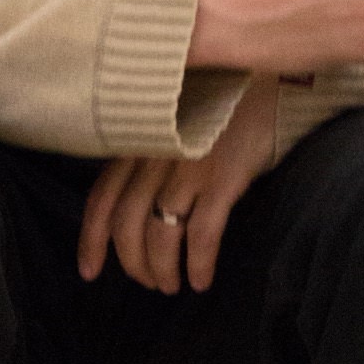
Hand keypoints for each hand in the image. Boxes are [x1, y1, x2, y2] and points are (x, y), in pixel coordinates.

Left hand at [78, 73, 279, 293]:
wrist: (274, 78)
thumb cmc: (225, 105)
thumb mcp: (175, 123)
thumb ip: (151, 152)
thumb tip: (137, 205)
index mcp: (139, 141)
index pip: (101, 199)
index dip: (90, 241)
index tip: (90, 272)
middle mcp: (157, 155)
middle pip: (127, 225)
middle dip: (134, 264)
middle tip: (149, 282)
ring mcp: (190, 166)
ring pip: (160, 235)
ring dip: (163, 271)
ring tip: (174, 285)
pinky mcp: (225, 176)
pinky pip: (202, 233)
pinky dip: (198, 264)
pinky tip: (202, 280)